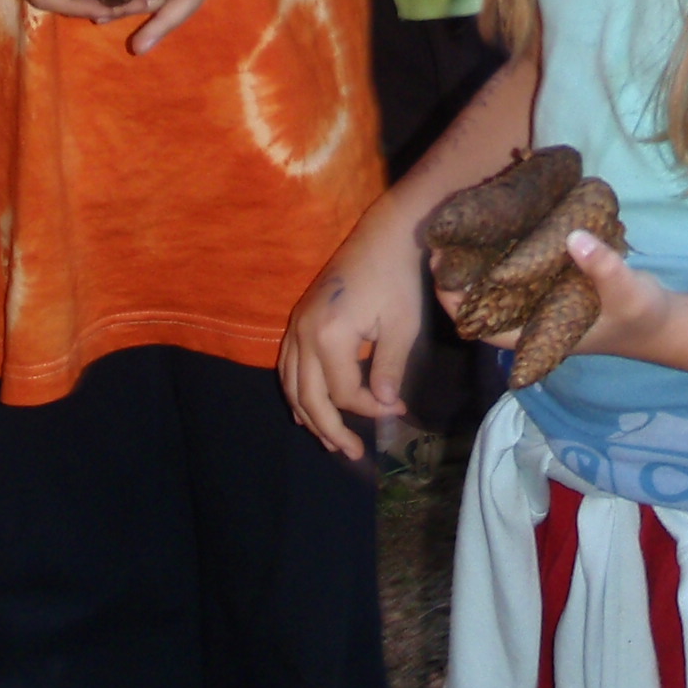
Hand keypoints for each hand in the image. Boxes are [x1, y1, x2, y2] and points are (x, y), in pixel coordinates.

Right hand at [280, 204, 424, 460]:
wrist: (384, 235)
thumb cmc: (397, 279)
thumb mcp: (401, 327)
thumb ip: (389, 369)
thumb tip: (384, 408)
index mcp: (329, 336)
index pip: (343, 393)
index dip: (369, 409)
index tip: (397, 410)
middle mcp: (303, 333)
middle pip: (308, 397)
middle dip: (330, 429)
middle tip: (352, 453)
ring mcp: (296, 325)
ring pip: (291, 384)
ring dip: (308, 415)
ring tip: (329, 439)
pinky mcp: (298, 318)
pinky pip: (287, 366)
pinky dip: (296, 391)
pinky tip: (308, 407)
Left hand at [432, 231, 673, 361]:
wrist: (662, 318)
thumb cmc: (640, 315)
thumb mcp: (627, 292)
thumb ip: (603, 268)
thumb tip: (573, 238)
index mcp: (536, 335)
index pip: (480, 325)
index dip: (456, 301)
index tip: (442, 268)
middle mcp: (531, 317)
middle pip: (482, 298)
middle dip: (463, 268)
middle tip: (450, 230)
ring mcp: (540, 297)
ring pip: (498, 277)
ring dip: (484, 251)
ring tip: (470, 215)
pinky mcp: (552, 277)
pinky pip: (521, 261)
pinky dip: (512, 242)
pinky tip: (508, 213)